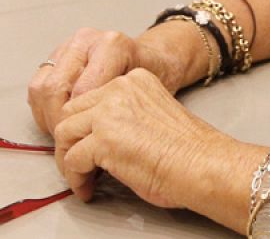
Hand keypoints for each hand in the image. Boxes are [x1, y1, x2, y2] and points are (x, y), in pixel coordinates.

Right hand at [29, 24, 202, 135]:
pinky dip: (43, 109)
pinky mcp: (57, 55)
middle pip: (55, 89)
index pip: (81, 93)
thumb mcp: (148, 95)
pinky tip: (60, 124)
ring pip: (41, 87)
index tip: (87, 148)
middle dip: (59, 125)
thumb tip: (98, 143)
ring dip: (47, 118)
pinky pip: (38, 85)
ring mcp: (69, 46)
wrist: (154, 58)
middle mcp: (86, 41)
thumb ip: (122, 111)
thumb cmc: (157, 79)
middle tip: (71, 147)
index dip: (80, 127)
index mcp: (111, 46)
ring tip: (64, 137)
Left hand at [53, 69, 261, 218]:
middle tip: (77, 163)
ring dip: (68, 159)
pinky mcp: (103, 140)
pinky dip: (75, 178)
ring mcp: (108, 112)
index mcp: (134, 80)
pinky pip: (72, 160)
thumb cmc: (190, 151)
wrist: (204, 165)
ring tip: (80, 178)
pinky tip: (87, 188)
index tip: (85, 145)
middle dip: (70, 140)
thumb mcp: (154, 116)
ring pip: (65, 133)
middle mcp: (118, 89)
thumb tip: (100, 141)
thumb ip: (126, 117)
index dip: (84, 126)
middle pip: (72, 112)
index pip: (91, 97)